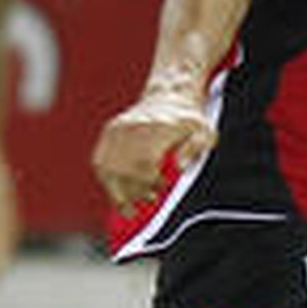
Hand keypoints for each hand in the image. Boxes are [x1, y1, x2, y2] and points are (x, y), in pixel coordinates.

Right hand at [91, 91, 215, 213]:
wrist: (169, 98)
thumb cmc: (191, 122)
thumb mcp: (205, 132)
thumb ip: (195, 148)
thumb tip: (180, 168)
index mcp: (157, 126)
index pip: (146, 160)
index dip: (151, 180)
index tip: (162, 187)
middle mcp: (133, 126)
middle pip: (126, 167)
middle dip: (136, 190)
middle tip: (151, 199)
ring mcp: (118, 129)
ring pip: (109, 168)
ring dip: (119, 192)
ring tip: (131, 210)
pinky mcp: (109, 132)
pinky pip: (101, 162)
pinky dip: (108, 182)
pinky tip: (119, 198)